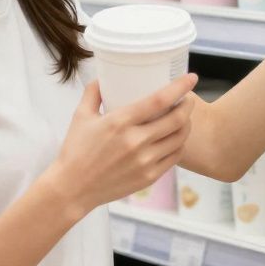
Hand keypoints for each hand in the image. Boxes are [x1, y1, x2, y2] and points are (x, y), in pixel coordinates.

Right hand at [48, 74, 197, 212]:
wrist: (73, 188)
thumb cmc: (75, 150)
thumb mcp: (80, 116)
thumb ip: (93, 92)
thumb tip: (103, 76)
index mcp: (120, 122)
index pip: (159, 100)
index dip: (179, 87)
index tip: (191, 77)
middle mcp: (136, 141)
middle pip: (176, 119)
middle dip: (188, 105)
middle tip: (188, 98)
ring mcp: (145, 161)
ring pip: (179, 138)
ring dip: (186, 124)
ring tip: (183, 117)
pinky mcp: (149, 177)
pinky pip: (174, 157)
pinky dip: (179, 144)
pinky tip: (176, 138)